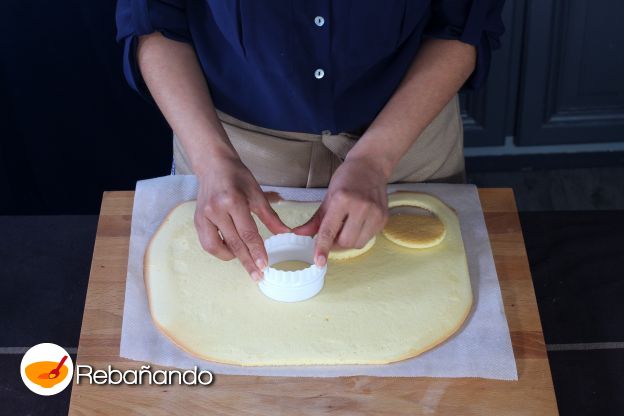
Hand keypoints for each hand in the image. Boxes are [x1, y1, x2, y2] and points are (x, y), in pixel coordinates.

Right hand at [194, 154, 289, 279]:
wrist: (213, 165)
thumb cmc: (237, 176)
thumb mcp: (257, 194)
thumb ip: (270, 217)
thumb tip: (285, 234)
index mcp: (233, 201)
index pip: (247, 233)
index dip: (257, 251)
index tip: (264, 266)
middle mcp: (216, 210)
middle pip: (234, 243)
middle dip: (247, 262)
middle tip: (258, 275)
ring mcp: (203, 216)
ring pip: (215, 247)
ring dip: (231, 257)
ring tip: (244, 258)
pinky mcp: (197, 220)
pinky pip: (207, 242)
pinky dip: (219, 249)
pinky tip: (231, 249)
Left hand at [292, 157, 388, 265]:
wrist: (371, 166)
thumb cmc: (347, 178)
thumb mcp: (327, 196)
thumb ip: (315, 220)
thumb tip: (299, 235)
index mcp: (342, 199)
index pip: (330, 230)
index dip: (323, 248)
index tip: (319, 262)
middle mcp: (361, 207)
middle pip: (345, 241)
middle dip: (335, 242)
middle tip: (333, 231)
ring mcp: (375, 213)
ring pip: (357, 243)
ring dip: (348, 240)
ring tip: (346, 225)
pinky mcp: (384, 218)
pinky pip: (368, 238)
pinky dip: (359, 235)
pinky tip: (358, 222)